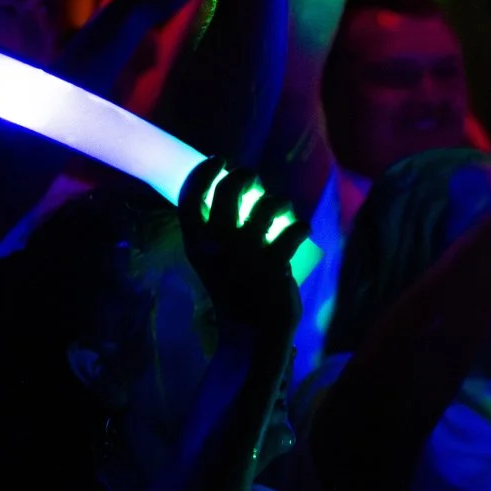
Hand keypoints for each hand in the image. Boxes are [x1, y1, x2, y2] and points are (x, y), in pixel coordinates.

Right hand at [178, 158, 306, 349]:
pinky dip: (300, 226)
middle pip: (228, 190)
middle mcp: (217, 244)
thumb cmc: (235, 289)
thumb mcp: (213, 260)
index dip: (203, 173)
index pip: (189, 197)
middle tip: (253, 176)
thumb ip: (215, 230)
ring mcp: (245, 254)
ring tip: (282, 208)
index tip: (218, 160)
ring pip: (268, 205)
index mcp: (196, 243)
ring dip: (279, 201)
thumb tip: (229, 189)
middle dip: (244, 175)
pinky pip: (293, 230)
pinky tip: (301, 229)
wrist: (252, 331)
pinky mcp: (274, 265)